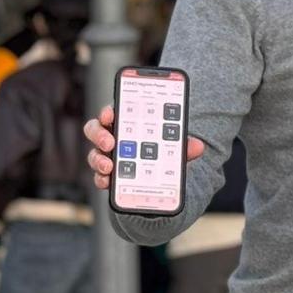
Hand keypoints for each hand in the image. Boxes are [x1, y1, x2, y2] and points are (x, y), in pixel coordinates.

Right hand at [83, 105, 204, 189]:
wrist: (159, 177)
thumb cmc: (162, 150)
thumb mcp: (174, 145)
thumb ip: (184, 144)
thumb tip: (198, 146)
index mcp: (126, 122)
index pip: (113, 112)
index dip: (108, 111)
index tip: (110, 114)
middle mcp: (112, 137)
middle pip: (96, 130)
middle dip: (100, 134)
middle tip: (110, 142)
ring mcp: (108, 156)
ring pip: (94, 154)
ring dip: (99, 159)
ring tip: (109, 165)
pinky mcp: (108, 175)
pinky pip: (99, 177)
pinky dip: (102, 179)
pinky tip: (108, 181)